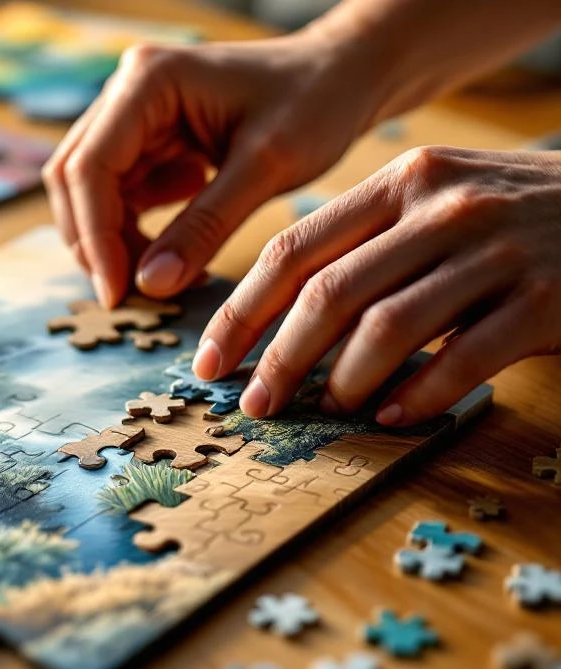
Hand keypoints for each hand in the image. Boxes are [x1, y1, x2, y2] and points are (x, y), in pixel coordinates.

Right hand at [42, 31, 382, 307]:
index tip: (117, 293)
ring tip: (157, 280)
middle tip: (128, 297)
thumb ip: (205, 226)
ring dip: (112, 242)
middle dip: (95, 243)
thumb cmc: (316, 102)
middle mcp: (128, 92)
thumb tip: (149, 286)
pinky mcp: (149, 143)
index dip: (95, 236)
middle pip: (76, 179)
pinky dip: (135, 233)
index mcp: (149, 81)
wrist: (345, 76)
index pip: (90, 167)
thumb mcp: (265, 168)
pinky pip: (121, 196)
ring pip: (91, 192)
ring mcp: (134, 117)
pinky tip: (174, 253)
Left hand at [195, 146, 560, 424]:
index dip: (241, 311)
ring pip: (389, 328)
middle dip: (279, 358)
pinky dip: (417, 395)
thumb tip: (282, 324)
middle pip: (330, 293)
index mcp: (401, 183)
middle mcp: (443, 208)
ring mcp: (497, 250)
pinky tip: (391, 416)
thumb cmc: (507, 216)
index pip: (295, 249)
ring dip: (345, 381)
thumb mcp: (433, 203)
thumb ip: (366, 245)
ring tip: (330, 408)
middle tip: (255, 404)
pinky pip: (462, 359)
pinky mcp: (546, 297)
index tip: (210, 359)